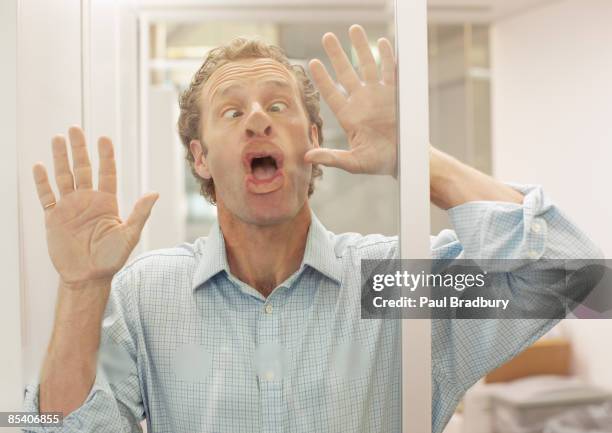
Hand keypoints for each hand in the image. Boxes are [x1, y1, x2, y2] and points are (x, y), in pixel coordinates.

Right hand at [32, 126, 157, 286]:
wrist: (88, 277)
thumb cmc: (111, 258)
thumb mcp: (129, 235)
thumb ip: (140, 213)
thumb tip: (154, 193)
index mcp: (106, 202)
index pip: (106, 173)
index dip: (105, 156)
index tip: (103, 138)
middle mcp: (87, 201)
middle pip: (82, 169)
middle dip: (78, 149)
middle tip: (75, 129)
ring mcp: (69, 208)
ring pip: (63, 177)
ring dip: (60, 158)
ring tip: (57, 138)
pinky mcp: (54, 218)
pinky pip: (46, 196)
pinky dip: (42, 182)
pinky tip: (39, 166)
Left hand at [306, 24, 396, 175]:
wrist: (405, 160)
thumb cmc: (378, 163)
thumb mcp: (353, 162)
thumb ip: (331, 158)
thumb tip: (306, 157)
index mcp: (348, 116)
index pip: (331, 93)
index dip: (322, 78)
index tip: (312, 62)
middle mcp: (361, 101)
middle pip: (346, 73)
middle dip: (337, 55)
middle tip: (327, 36)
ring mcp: (379, 95)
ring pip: (367, 66)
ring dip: (361, 48)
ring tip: (354, 29)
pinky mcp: (396, 94)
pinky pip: (391, 71)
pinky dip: (387, 57)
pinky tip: (382, 42)